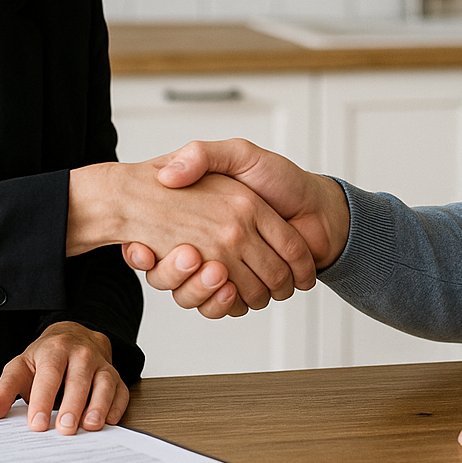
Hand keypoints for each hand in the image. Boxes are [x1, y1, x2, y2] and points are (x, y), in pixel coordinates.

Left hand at [0, 322, 127, 434]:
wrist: (74, 336)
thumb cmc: (45, 358)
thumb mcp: (20, 367)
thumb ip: (5, 390)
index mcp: (55, 350)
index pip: (49, 375)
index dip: (43, 399)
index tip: (36, 424)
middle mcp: (81, 354)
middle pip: (79, 379)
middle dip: (72, 404)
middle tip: (65, 429)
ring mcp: (101, 364)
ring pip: (104, 382)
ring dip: (99, 405)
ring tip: (90, 426)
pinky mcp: (115, 375)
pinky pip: (121, 390)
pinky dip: (118, 405)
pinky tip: (110, 420)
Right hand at [66, 159, 315, 309]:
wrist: (321, 209)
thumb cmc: (282, 179)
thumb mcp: (239, 154)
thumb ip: (204, 155)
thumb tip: (167, 174)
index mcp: (198, 218)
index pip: (153, 243)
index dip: (141, 251)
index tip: (140, 249)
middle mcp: (208, 244)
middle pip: (170, 274)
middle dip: (172, 272)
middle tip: (188, 255)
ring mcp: (226, 269)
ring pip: (192, 294)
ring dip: (200, 289)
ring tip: (215, 269)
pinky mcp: (244, 290)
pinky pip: (221, 307)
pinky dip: (224, 303)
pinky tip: (231, 288)